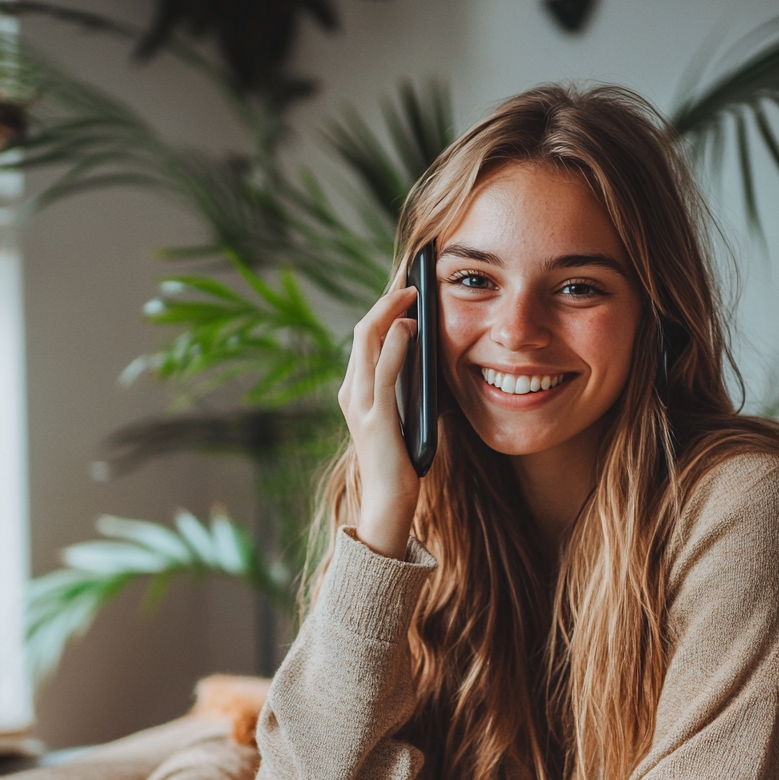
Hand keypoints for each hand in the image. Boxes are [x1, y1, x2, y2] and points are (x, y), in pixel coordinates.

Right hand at [338, 286, 421, 559]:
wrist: (388, 503)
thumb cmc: (401, 461)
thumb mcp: (403, 414)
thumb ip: (405, 386)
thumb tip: (426, 351)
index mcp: (356, 390)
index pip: (366, 336)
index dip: (384, 306)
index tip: (405, 283)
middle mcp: (351, 392)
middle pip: (364, 329)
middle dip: (386, 298)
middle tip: (411, 277)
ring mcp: (359, 404)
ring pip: (367, 340)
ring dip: (390, 310)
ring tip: (412, 291)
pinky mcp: (374, 417)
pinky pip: (383, 369)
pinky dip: (396, 343)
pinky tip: (411, 327)